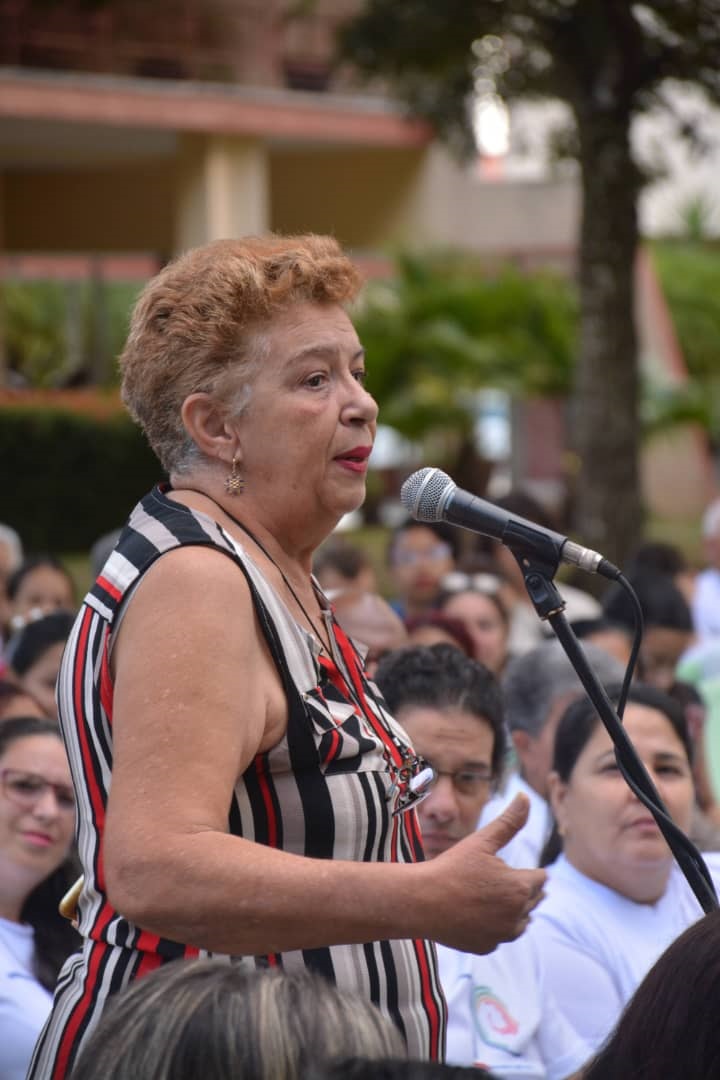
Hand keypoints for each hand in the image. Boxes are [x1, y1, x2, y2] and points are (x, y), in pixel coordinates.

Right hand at [419, 793, 545, 953]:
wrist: (421, 901)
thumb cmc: (452, 867)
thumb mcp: (482, 841)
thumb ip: (509, 822)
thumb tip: (525, 797)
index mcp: (520, 887)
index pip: (540, 879)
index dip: (527, 871)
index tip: (508, 867)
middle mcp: (517, 915)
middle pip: (533, 901)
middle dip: (521, 890)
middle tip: (497, 880)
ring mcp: (502, 935)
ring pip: (520, 922)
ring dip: (513, 911)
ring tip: (490, 897)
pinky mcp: (487, 947)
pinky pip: (500, 935)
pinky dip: (494, 926)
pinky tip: (477, 915)